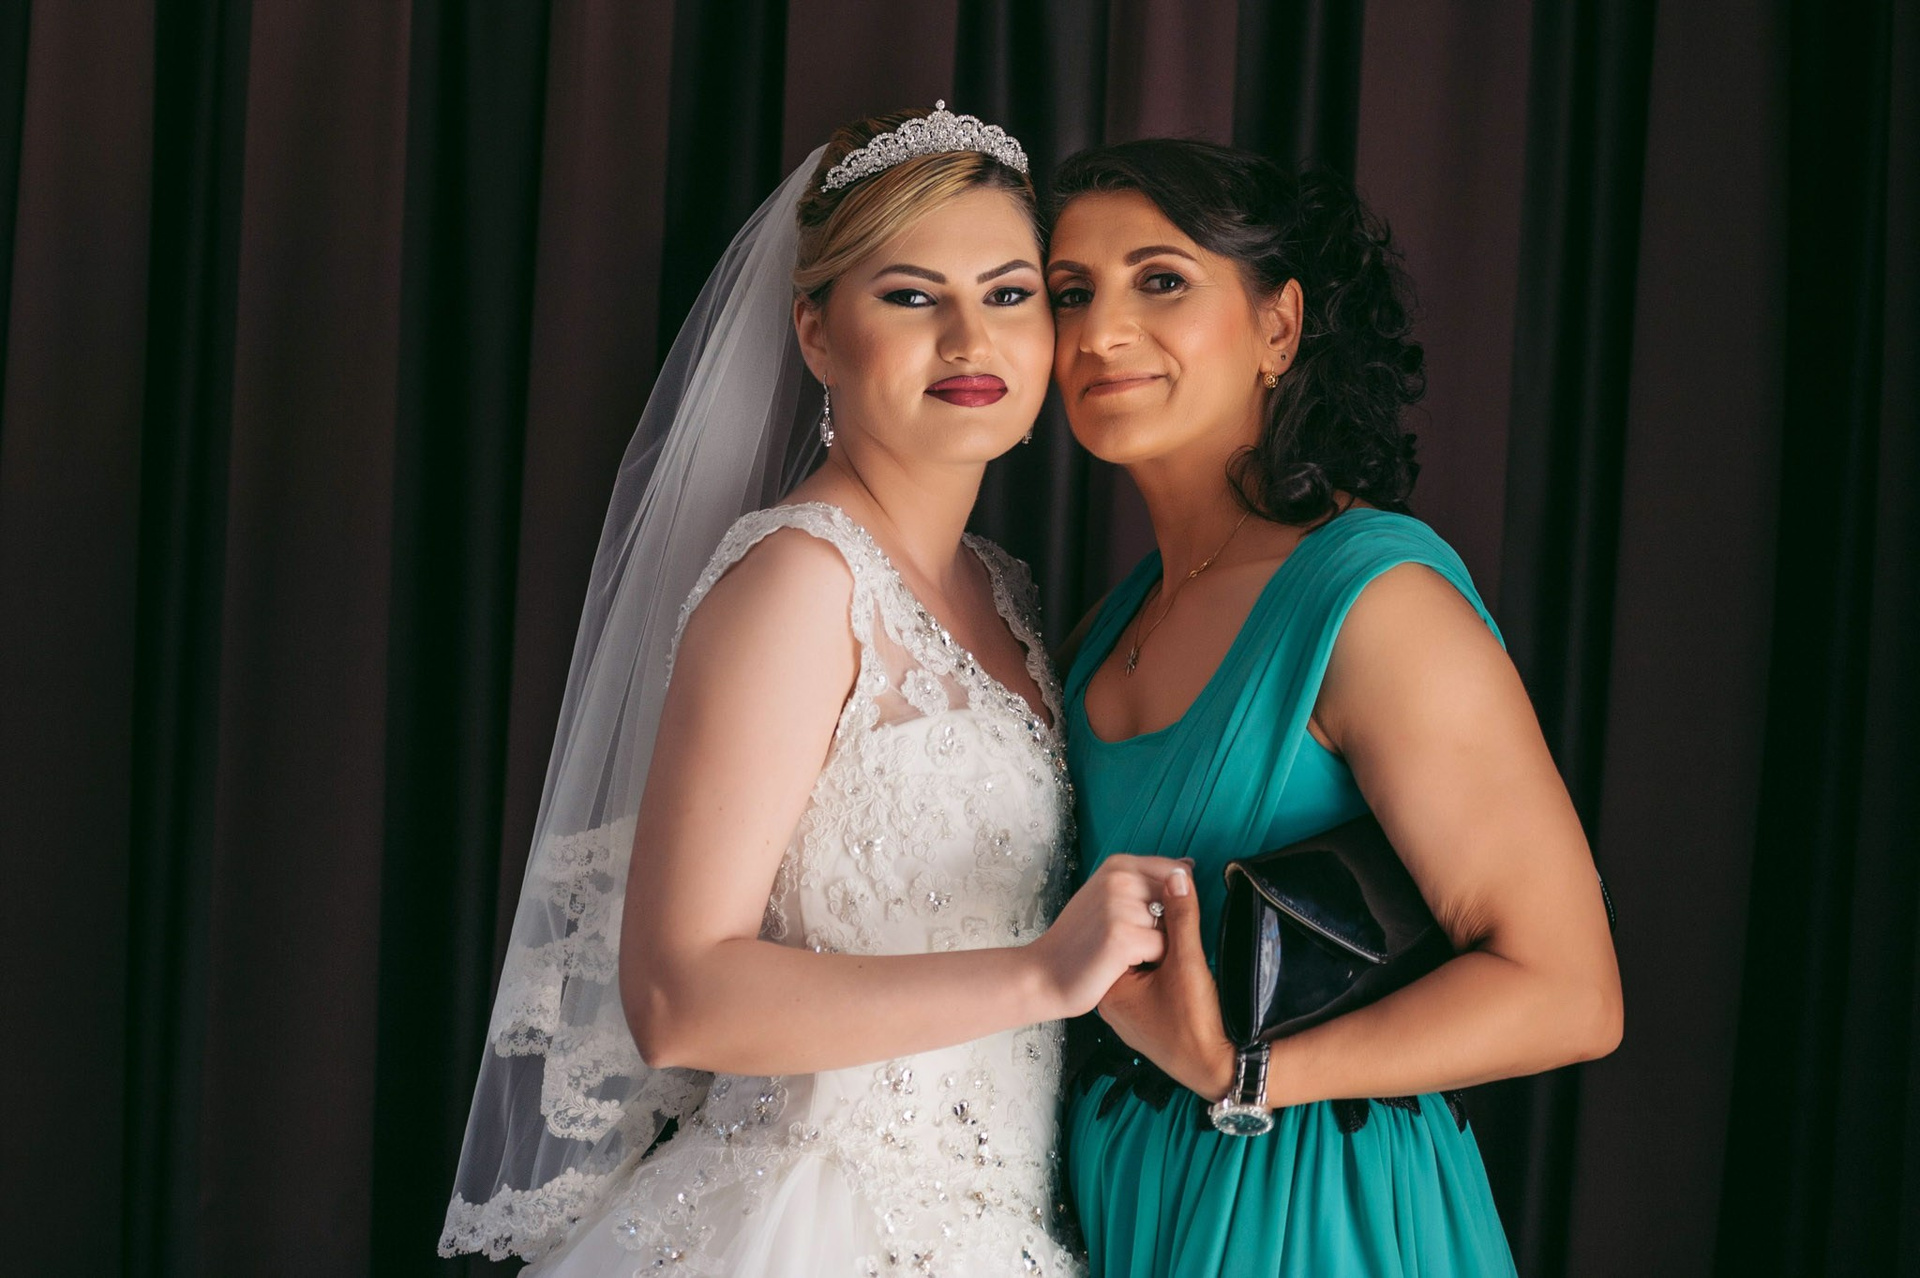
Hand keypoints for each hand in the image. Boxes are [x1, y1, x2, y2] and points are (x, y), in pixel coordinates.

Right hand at [1029, 855, 1184, 1018]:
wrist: (1042, 974)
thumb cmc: (1079, 941)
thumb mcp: (1110, 897)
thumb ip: (1147, 881)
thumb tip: (1188, 865)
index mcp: (1118, 864)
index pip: (1177, 872)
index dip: (1172, 902)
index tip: (1143, 919)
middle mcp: (1119, 877)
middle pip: (1179, 899)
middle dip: (1166, 924)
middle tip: (1128, 938)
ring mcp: (1119, 905)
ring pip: (1173, 926)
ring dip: (1155, 945)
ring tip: (1122, 951)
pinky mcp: (1122, 936)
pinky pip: (1163, 948)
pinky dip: (1148, 962)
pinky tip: (1121, 963)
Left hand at [1096, 860, 1236, 1100]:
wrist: (1217, 1071)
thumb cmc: (1197, 1026)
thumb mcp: (1188, 964)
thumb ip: (1181, 917)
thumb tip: (1177, 876)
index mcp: (1111, 987)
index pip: (1121, 931)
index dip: (1148, 913)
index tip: (1172, 908)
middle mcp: (1113, 999)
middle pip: (1130, 945)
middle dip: (1155, 930)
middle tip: (1182, 936)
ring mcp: (1129, 1010)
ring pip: (1143, 961)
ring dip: (1165, 948)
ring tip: (1187, 955)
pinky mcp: (1147, 1015)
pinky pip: (1152, 978)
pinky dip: (1167, 966)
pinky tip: (1187, 969)